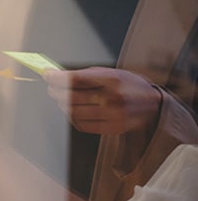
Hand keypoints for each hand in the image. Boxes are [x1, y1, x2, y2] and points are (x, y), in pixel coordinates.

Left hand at [43, 67, 162, 134]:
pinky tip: (71, 110)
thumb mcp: (109, 72)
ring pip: (73, 112)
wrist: (154, 104)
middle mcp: (113, 99)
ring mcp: (113, 116)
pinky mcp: (112, 128)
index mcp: (112, 80)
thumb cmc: (128, 84)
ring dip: (62, 104)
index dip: (57, 77)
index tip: (47, 75)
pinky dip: (71, 117)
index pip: (75, 80)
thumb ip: (83, 74)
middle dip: (56, 91)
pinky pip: (82, 125)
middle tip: (51, 87)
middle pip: (71, 97)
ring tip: (60, 98)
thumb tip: (56, 75)